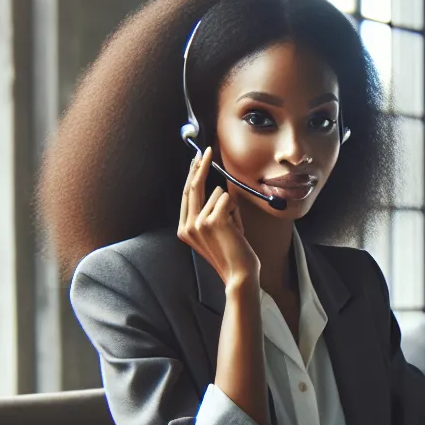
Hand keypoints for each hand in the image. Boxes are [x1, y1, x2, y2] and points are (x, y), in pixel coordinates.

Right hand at [177, 147, 259, 287]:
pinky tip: (237, 229)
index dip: (192, 174)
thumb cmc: (233, 252)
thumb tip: (217, 189)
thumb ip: (211, 212)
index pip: (187, 194)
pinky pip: (228, 200)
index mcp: (185, 228)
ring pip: (219, 194)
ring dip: (232, 208)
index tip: (198, 159)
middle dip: (201, 166)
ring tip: (234, 229)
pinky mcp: (213, 220)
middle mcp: (188, 225)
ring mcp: (199, 223)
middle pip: (193, 186)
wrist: (240, 274)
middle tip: (208, 150)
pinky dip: (236, 211)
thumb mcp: (217, 231)